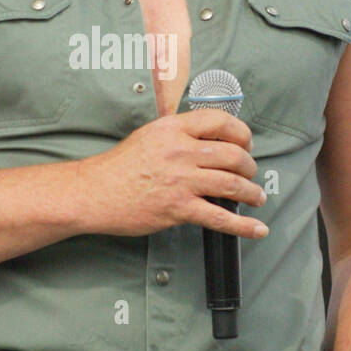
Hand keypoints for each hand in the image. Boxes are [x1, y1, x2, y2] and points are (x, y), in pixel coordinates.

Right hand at [77, 110, 269, 240]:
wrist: (94, 192)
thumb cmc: (117, 167)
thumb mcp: (148, 136)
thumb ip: (178, 135)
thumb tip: (207, 142)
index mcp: (173, 129)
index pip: (220, 121)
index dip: (241, 132)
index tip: (245, 143)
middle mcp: (180, 151)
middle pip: (233, 154)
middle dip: (249, 166)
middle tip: (250, 173)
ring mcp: (180, 180)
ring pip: (232, 184)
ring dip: (251, 192)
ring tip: (256, 197)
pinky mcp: (178, 208)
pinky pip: (219, 217)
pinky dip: (243, 226)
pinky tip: (255, 229)